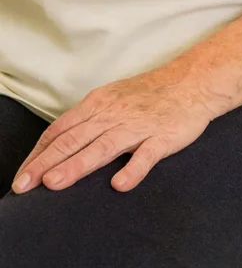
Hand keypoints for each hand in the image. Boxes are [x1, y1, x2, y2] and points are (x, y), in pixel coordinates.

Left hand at [11, 60, 227, 194]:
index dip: (38, 153)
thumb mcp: (114, 98)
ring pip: (102, 146)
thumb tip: (59, 145)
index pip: (60, 130)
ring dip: (77, 165)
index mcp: (99, 104)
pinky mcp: (163, 137)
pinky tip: (119, 185)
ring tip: (55, 183)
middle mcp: (113, 114)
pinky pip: (146, 155)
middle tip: (23, 186)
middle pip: (74, 139)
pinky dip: (132, 169)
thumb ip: (89, 120)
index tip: (21, 176)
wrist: (194, 81)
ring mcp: (138, 126)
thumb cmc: (151, 93)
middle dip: (46, 163)